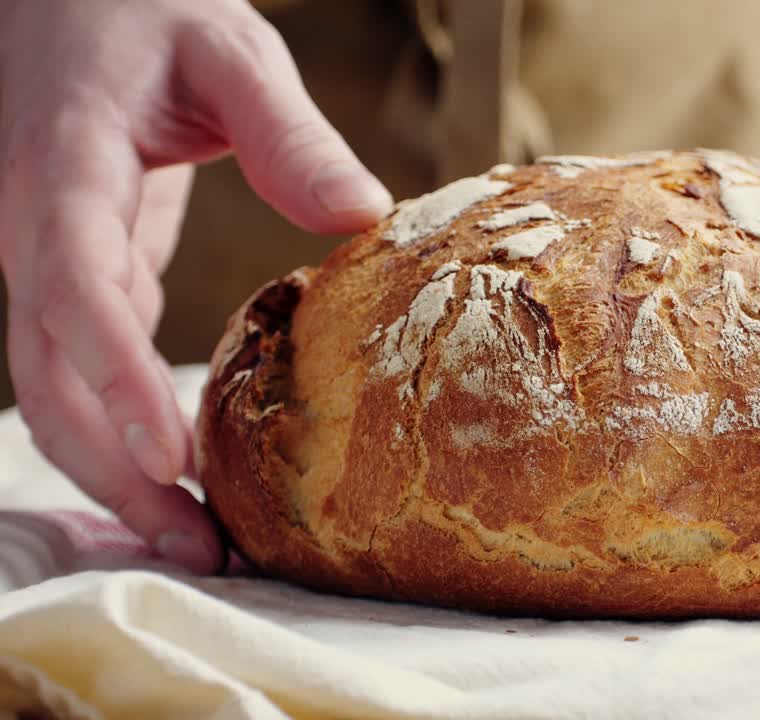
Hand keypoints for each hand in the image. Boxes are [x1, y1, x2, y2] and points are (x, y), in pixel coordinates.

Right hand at [0, 0, 391, 570]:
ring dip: (115, 472)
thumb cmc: (145, 12)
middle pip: (48, 374)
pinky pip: (84, 367)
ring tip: (198, 543)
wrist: (69, 0)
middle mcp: (37, 229)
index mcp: (65, 170)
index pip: (75, 286)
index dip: (114, 376)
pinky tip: (183, 478)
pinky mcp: (81, 272)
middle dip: (113, 468)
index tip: (167, 455)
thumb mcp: (229, 48)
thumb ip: (287, 130)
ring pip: (53, 389)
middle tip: (201, 547)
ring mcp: (49, 258)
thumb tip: (361, 216)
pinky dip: (123, 430)